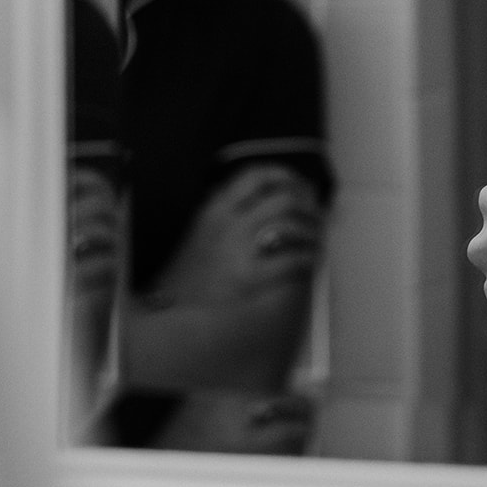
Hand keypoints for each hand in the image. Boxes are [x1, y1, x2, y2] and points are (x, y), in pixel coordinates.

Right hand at [148, 163, 324, 304]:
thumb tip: (271, 195)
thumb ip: (228, 209)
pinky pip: (291, 260)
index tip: (301, 186)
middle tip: (318, 217)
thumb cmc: (190, 273)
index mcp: (215, 208)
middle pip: (284, 199)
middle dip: (309, 207)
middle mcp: (227, 223)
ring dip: (313, 232)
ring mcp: (237, 249)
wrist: (167, 311)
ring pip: (291, 226)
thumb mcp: (201, 229)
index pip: (256, 175)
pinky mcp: (247, 277)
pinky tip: (312, 262)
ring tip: (317, 240)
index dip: (286, 176)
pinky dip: (309, 258)